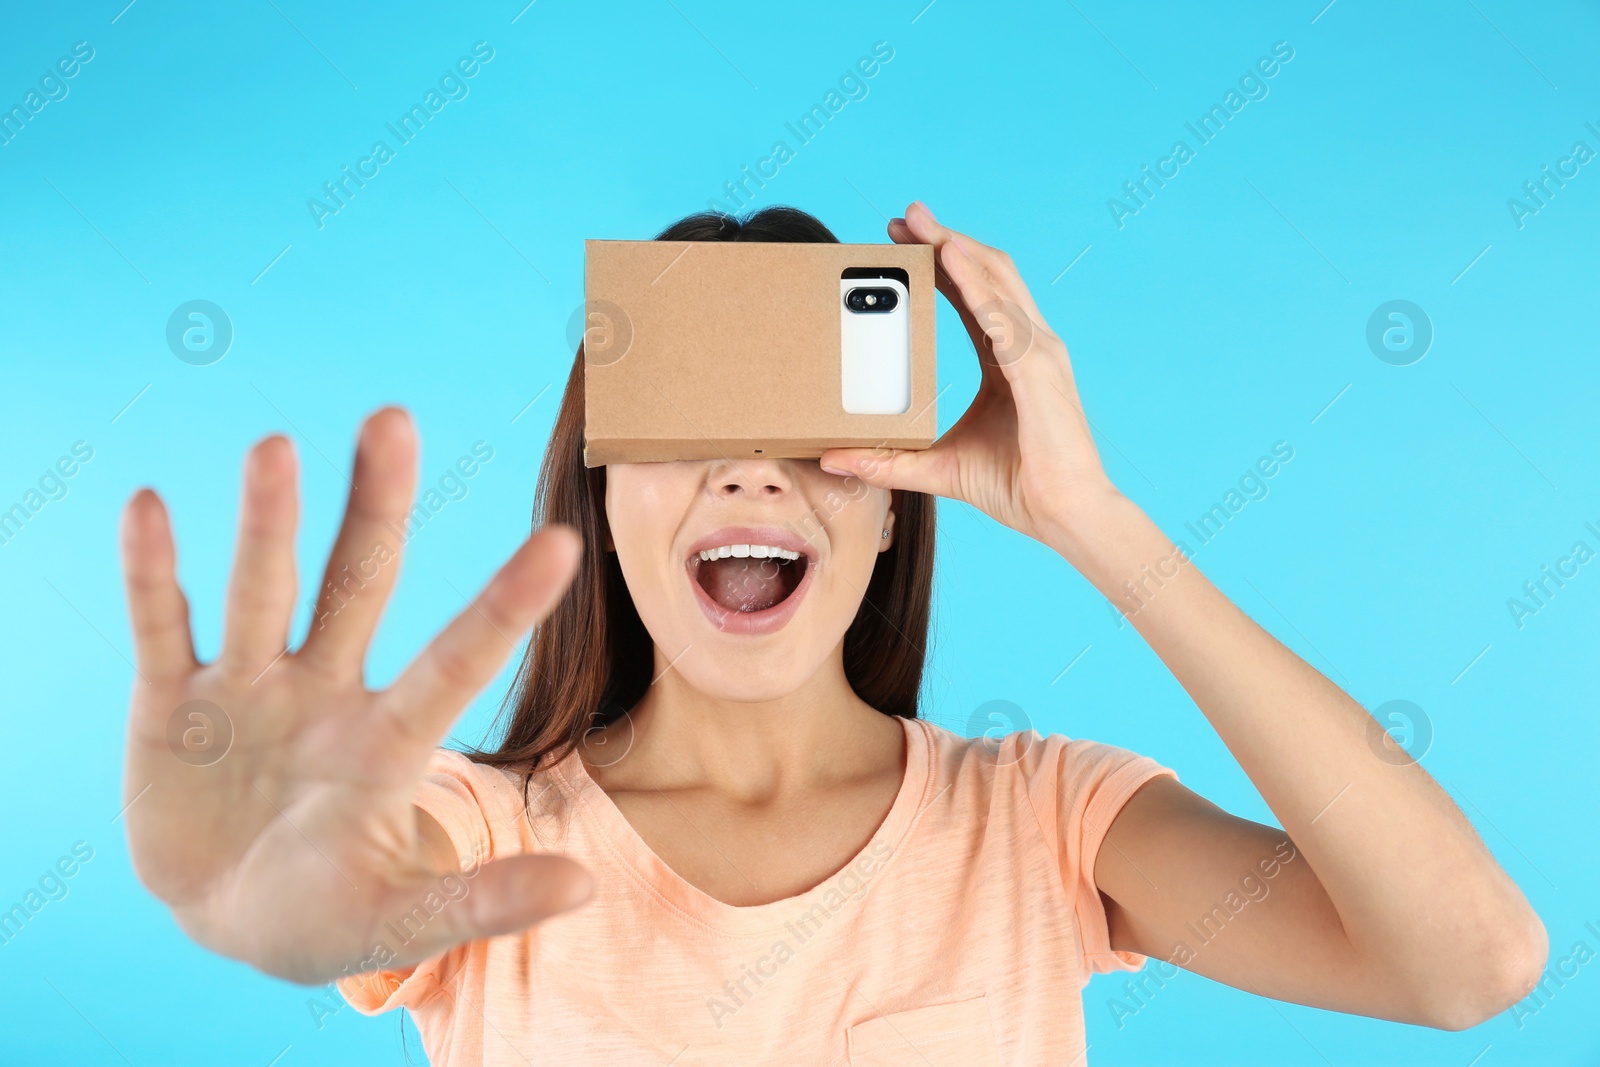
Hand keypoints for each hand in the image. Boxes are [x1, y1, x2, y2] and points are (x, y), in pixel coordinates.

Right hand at [119, 408, 592, 984]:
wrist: (231, 916)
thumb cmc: (329, 914)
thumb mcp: (402, 918)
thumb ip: (482, 903)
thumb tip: (587, 887)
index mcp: (389, 742)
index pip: (457, 661)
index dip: (506, 608)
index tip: (564, 545)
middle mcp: (326, 692)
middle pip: (359, 584)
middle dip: (375, 507)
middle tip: (394, 419)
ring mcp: (249, 690)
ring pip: (264, 590)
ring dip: (267, 524)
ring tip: (276, 448)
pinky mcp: (173, 702)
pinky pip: (162, 626)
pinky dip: (151, 574)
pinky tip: (148, 507)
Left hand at [820, 201, 1121, 547]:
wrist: (1066, 515)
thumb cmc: (1018, 487)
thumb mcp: (939, 467)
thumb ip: (889, 461)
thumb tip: (833, 458)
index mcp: (1010, 359)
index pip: (974, 296)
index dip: (942, 263)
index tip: (904, 241)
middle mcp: (1029, 345)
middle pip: (987, 273)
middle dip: (946, 240)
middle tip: (904, 218)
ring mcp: (1039, 352)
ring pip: (997, 281)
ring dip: (957, 248)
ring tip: (922, 225)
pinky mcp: (1039, 369)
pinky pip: (1004, 316)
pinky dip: (976, 284)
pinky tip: (950, 262)